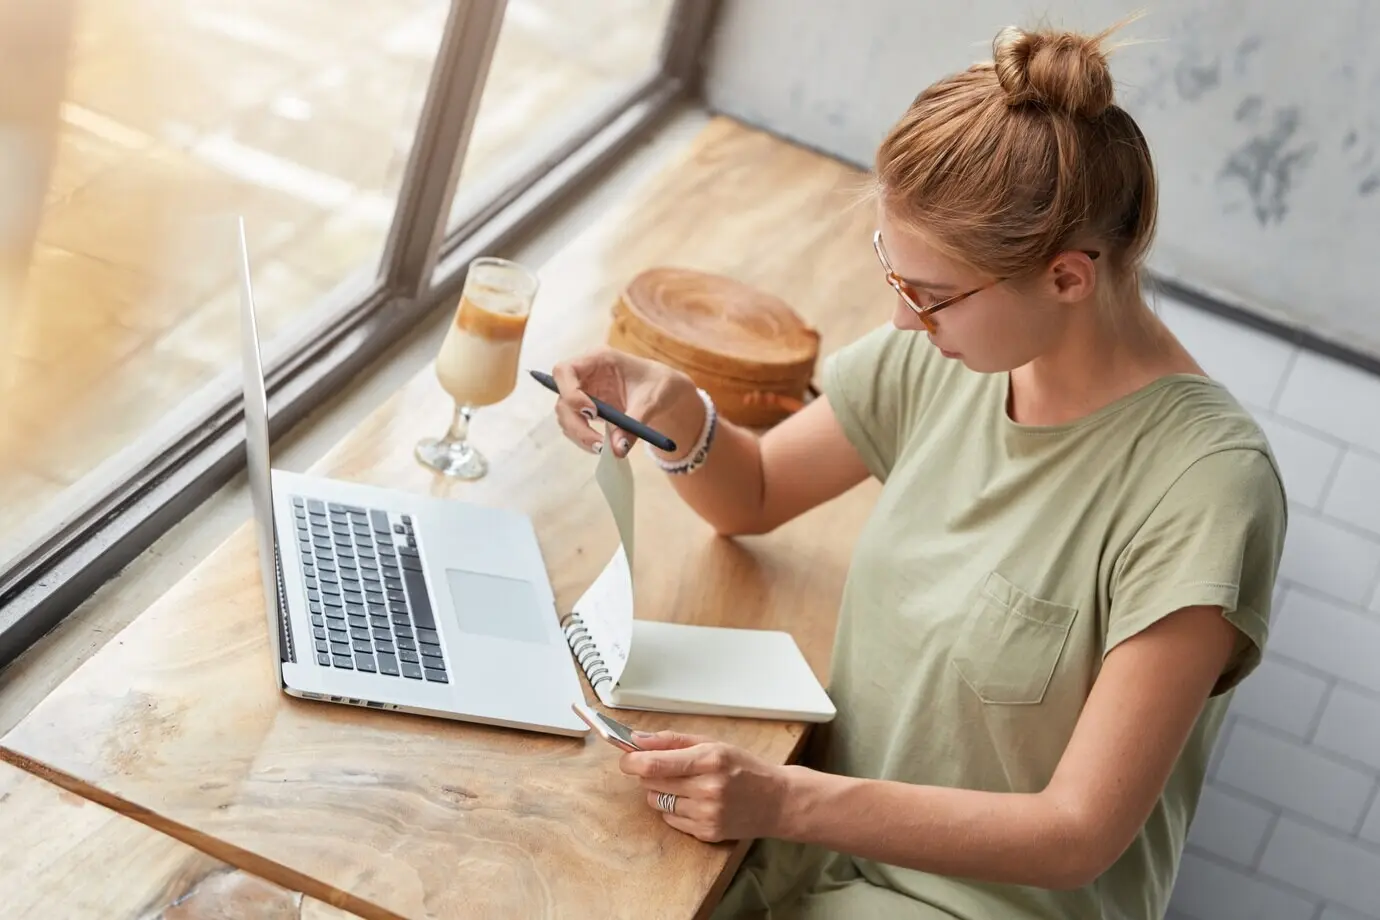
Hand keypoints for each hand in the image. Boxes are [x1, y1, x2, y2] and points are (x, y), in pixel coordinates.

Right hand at [551, 347, 701, 457]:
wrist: (664, 391)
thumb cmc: (659, 385)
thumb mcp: (650, 403)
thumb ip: (632, 424)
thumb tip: (617, 450)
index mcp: (598, 359)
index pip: (564, 371)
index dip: (569, 392)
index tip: (591, 413)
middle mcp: (585, 373)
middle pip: (562, 397)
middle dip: (575, 423)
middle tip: (597, 444)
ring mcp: (583, 390)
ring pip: (565, 414)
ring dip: (578, 434)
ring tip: (603, 448)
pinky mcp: (585, 407)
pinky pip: (575, 424)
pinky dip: (584, 437)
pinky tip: (603, 445)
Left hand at [619, 732, 793, 842]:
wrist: (777, 801)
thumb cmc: (744, 769)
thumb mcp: (713, 744)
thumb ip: (672, 740)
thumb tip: (637, 740)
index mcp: (709, 759)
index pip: (654, 763)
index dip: (632, 760)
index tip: (626, 758)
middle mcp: (708, 788)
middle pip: (652, 782)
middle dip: (649, 773)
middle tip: (665, 768)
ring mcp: (708, 813)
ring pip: (657, 802)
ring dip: (662, 792)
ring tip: (685, 785)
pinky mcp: (707, 832)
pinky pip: (670, 819)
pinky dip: (674, 809)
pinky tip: (694, 801)